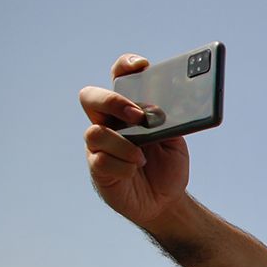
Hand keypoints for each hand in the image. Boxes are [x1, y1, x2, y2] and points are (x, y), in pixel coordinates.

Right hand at [80, 54, 190, 226]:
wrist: (167, 200)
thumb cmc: (168, 165)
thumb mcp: (175, 141)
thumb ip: (169, 123)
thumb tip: (166, 110)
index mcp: (128, 109)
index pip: (119, 78)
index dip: (125, 66)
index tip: (142, 66)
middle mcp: (109, 123)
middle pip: (91, 97)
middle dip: (112, 101)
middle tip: (137, 115)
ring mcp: (100, 146)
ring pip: (94, 132)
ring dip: (122, 143)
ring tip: (142, 156)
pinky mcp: (99, 169)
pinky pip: (101, 161)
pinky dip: (122, 165)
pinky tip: (135, 169)